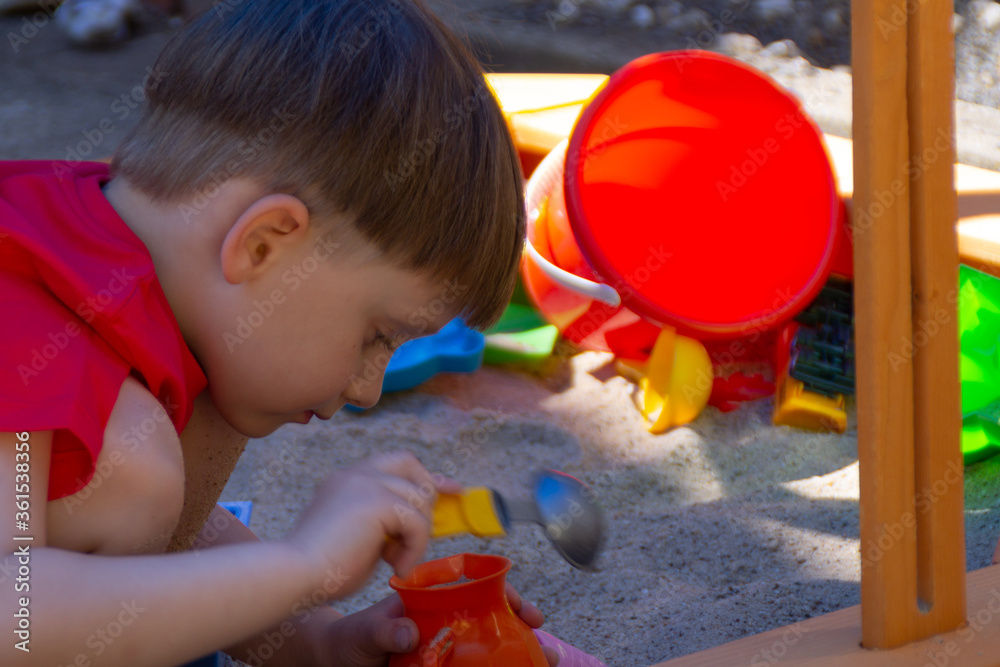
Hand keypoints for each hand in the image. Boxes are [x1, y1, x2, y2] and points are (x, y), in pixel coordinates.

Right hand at [285, 451, 459, 600]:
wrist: (294, 575)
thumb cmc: (321, 570)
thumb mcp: (360, 538)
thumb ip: (384, 524)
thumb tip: (419, 523)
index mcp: (347, 481)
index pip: (394, 464)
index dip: (424, 475)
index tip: (449, 489)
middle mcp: (355, 474)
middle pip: (409, 463)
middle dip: (428, 491)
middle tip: (429, 528)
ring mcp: (365, 482)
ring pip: (418, 499)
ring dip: (417, 535)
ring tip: (396, 561)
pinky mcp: (376, 500)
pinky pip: (416, 521)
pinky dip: (414, 548)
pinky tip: (395, 567)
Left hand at [309, 589, 558, 666]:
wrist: (334, 660)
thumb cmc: (349, 641)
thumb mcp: (363, 635)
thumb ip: (383, 632)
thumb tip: (407, 632)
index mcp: (431, 600)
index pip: (477, 591)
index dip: (506, 600)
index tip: (526, 613)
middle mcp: (443, 620)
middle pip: (492, 621)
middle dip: (522, 632)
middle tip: (546, 648)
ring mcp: (444, 646)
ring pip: (488, 646)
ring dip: (515, 653)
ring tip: (543, 662)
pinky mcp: (439, 663)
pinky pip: (471, 663)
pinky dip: (494, 664)